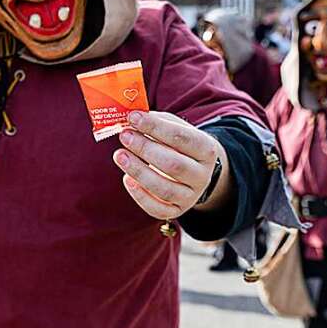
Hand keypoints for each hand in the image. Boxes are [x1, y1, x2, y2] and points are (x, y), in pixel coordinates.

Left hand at [113, 111, 227, 220]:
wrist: (193, 171)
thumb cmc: (178, 145)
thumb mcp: (174, 128)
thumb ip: (156, 121)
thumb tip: (131, 116)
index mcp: (206, 150)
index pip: (182, 138)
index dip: (156, 127)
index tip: (133, 117)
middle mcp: (202, 176)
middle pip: (174, 165)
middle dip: (145, 149)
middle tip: (125, 136)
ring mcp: (190, 196)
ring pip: (164, 189)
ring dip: (138, 171)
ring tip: (119, 155)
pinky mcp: (176, 211)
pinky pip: (157, 209)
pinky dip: (140, 195)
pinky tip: (127, 179)